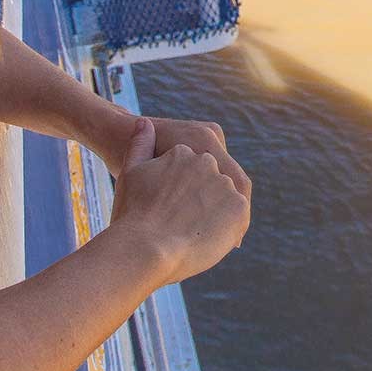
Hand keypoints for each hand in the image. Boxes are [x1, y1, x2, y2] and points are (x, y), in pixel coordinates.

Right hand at [111, 122, 251, 284]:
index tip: (182, 209)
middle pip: (216, 183)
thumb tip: (145, 123)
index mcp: (187, 147)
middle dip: (208, 203)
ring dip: (221, 216)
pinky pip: (240, 219)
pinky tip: (214, 244)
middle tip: (193, 228)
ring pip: (229, 200)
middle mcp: (209, 161)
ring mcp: (225, 182)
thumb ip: (140, 145)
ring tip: (202, 239)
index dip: (192, 190)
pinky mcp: (238, 206)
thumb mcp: (131, 171)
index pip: (200, 167)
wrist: (143, 247)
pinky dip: (231, 230)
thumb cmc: (131, 213)